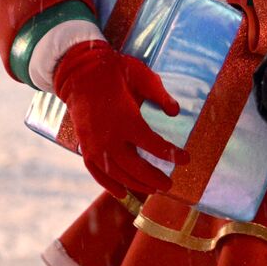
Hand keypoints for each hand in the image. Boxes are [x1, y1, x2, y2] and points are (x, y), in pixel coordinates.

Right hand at [52, 40, 188, 198]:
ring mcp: (94, 144)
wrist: (80, 73)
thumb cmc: (115, 72)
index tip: (186, 159)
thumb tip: (176, 112)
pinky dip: (108, 184)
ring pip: (116, 173)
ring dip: (135, 184)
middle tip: (169, 184)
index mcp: (127, 119)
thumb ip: (161, 96)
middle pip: (135, 166)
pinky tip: (121, 193)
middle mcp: (109, 137)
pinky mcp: (84, 146)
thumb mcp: (144, 76)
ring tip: (152, 190)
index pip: (154, 145)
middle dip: (154, 178)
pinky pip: (96, 171)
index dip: (171, 154)